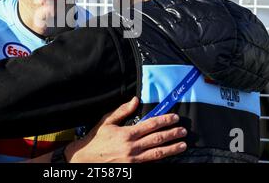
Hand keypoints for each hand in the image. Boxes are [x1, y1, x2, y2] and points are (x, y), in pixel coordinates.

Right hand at [65, 97, 186, 162]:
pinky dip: (160, 159)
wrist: (85, 159)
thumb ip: (122, 111)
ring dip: (172, 149)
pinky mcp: (133, 168)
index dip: (164, 120)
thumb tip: (135, 100)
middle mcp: (132, 147)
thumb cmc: (96, 139)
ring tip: (183, 145)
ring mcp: (133, 160)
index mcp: (126, 133)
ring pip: (157, 153)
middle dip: (172, 134)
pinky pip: (149, 163)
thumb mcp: (106, 122)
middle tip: (183, 130)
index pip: (150, 125)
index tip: (174, 118)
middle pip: (157, 139)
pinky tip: (167, 156)